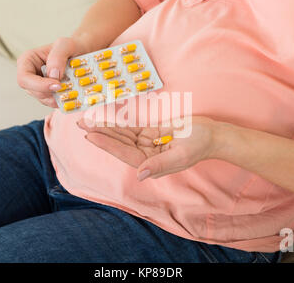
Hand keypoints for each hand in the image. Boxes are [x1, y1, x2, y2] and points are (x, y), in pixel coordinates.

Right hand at [16, 37, 87, 107]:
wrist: (83, 53)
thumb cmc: (71, 47)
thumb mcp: (65, 45)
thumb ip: (58, 56)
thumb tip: (53, 74)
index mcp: (27, 61)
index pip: (24, 78)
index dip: (39, 85)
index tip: (57, 85)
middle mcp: (31, 75)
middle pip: (33, 92)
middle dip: (51, 93)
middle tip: (68, 88)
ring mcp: (39, 86)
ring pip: (44, 99)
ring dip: (59, 97)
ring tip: (73, 88)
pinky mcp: (50, 94)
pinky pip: (54, 102)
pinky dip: (64, 100)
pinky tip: (73, 93)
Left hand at [77, 116, 220, 180]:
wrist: (211, 134)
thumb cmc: (199, 144)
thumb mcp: (182, 154)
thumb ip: (160, 165)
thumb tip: (141, 174)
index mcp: (151, 165)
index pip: (124, 154)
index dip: (107, 144)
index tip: (91, 135)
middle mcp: (145, 156)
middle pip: (119, 144)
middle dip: (100, 134)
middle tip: (81, 124)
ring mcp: (147, 145)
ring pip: (122, 136)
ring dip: (105, 128)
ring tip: (87, 121)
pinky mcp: (150, 134)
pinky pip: (130, 129)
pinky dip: (117, 124)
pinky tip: (104, 120)